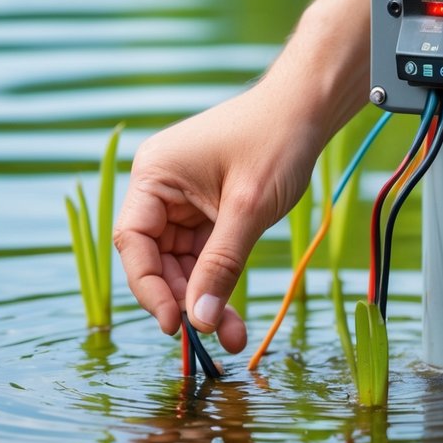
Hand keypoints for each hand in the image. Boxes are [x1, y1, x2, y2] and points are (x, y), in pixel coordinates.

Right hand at [113, 83, 324, 350]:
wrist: (309, 107)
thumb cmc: (277, 142)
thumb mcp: (248, 209)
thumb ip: (221, 265)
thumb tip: (198, 319)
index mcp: (154, 174)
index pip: (133, 241)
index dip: (148, 287)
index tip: (174, 323)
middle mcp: (161, 186)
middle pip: (156, 257)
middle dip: (184, 297)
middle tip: (211, 335)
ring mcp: (183, 197)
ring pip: (182, 261)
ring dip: (204, 296)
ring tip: (232, 335)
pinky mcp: (207, 206)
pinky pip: (205, 252)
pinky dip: (218, 279)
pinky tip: (231, 313)